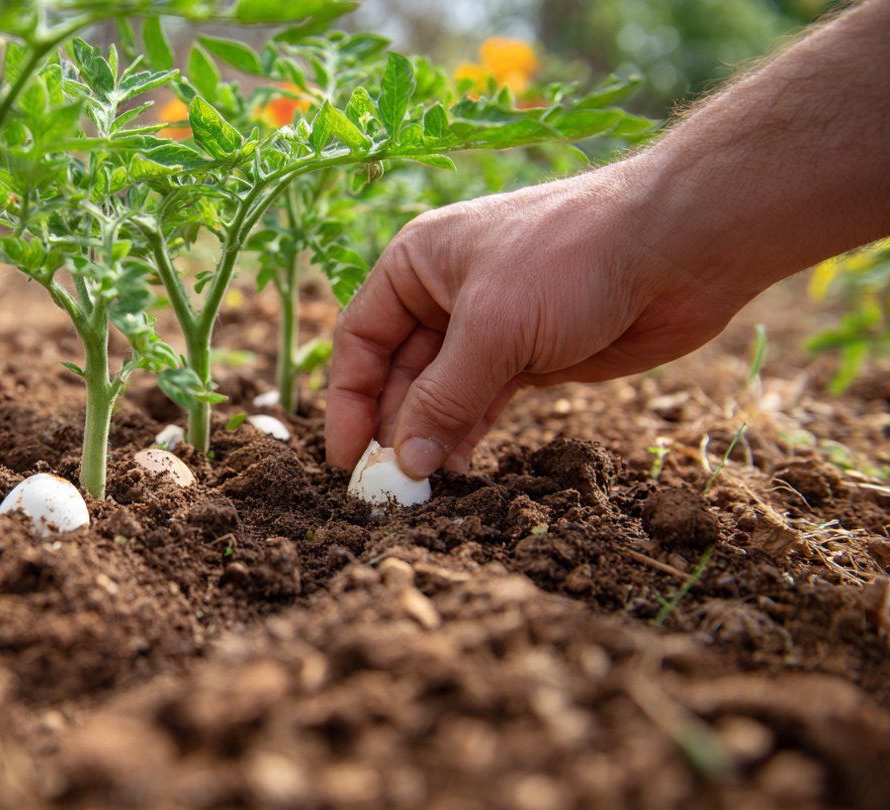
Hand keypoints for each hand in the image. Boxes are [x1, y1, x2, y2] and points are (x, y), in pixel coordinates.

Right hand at [325, 162, 754, 476]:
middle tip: (390, 484)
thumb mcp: (493, 329)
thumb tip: (405, 462)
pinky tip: (458, 468)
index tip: (347, 458)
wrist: (678, 246)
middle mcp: (444, 294)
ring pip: (440, 393)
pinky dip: (467, 434)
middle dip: (392, 427)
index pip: (360, 338)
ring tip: (426, 486)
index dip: (348, 399)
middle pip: (397, 372)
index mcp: (417, 264)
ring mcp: (489, 327)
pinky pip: (482, 402)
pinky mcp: (530, 356)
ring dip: (430, 437)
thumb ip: (442, 399)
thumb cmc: (571, 260)